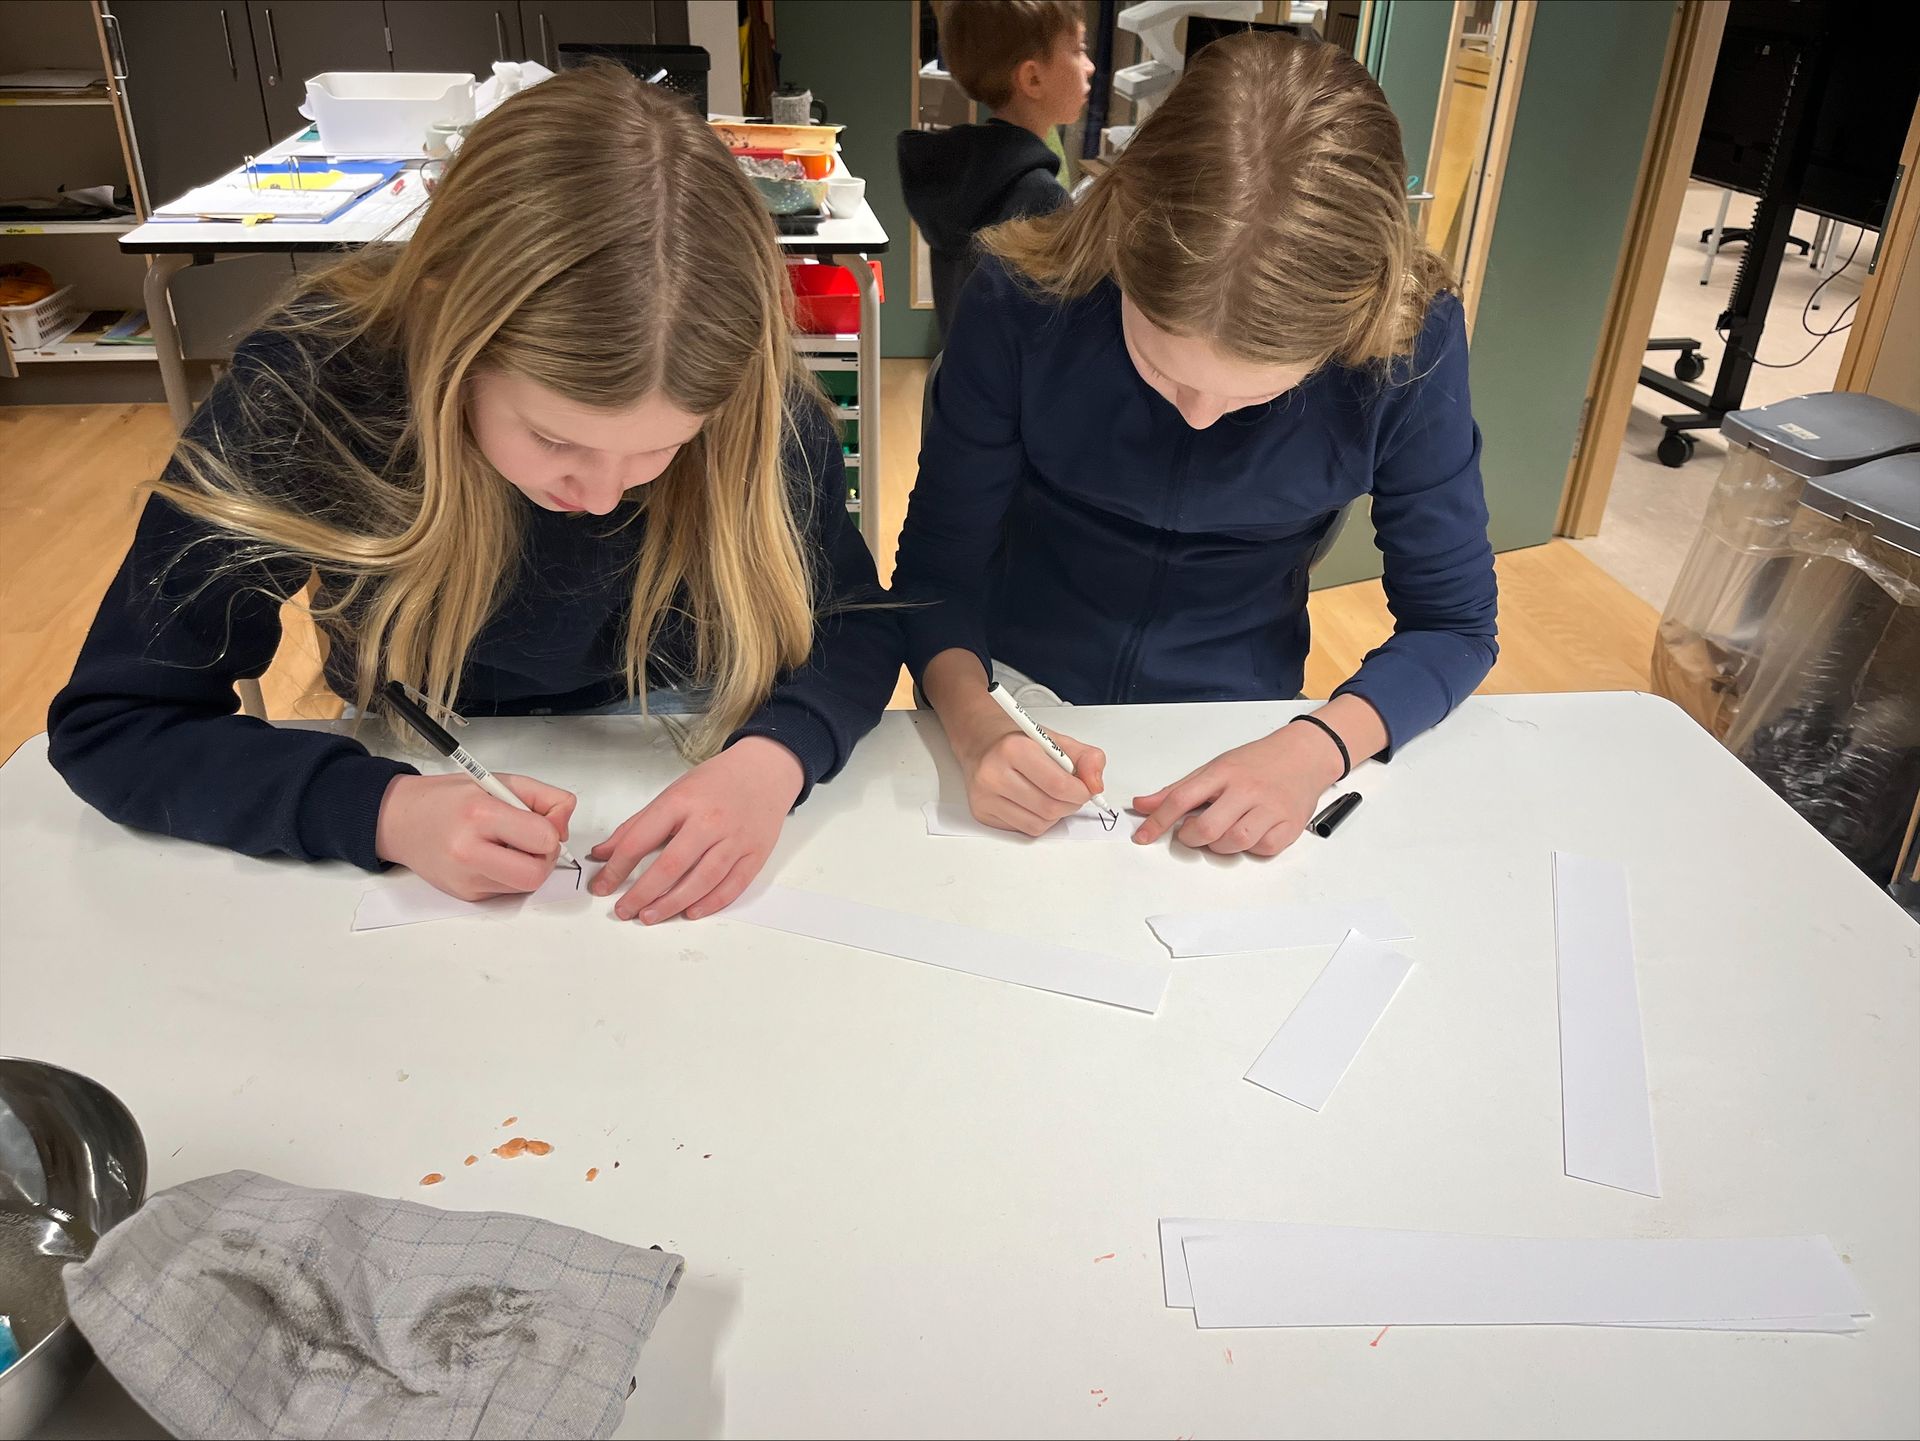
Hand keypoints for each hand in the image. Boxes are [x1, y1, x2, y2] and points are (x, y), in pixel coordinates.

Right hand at [374, 772, 575, 899]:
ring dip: (529, 867)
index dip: (551, 831)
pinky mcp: (466, 895)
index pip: (543, 838)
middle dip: (546, 857)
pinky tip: (492, 857)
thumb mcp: (498, 781)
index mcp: (479, 815)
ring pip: (525, 886)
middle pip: (537, 874)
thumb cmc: (449, 799)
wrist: (401, 821)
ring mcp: (466, 879)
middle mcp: (469, 851)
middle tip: (533, 841)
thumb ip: (543, 797)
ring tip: (509, 846)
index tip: (541, 822)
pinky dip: (510, 875)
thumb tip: (564, 824)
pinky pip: (508, 891)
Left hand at [588, 736, 803, 922]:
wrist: (765, 771)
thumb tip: (603, 854)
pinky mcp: (756, 854)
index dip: (617, 867)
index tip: (601, 886)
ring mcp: (736, 839)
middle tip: (624, 910)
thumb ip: (638, 825)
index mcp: (682, 801)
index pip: (642, 839)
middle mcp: (710, 821)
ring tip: (650, 916)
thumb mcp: (673, 794)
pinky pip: (732, 886)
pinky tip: (690, 912)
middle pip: (672, 865)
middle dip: (642, 892)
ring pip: (702, 880)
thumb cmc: (715, 782)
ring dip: (673, 903)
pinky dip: (710, 903)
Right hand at [951, 704, 1106, 837]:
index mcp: (1014, 748)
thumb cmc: (1019, 740)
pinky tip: (1033, 802)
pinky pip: (1025, 829)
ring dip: (1055, 814)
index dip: (1081, 792)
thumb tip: (1095, 785)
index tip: (1085, 788)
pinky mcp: (982, 813)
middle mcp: (994, 773)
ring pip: (1039, 824)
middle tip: (1071, 792)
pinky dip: (1038, 820)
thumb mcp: (1057, 739)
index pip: (1059, 785)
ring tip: (1050, 795)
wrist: (982, 741)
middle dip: (1070, 804)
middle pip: (1050, 808)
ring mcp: (984, 796)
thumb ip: (1087, 758)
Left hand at [1130, 724, 1342, 856]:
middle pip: (1209, 828)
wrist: (1305, 754)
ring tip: (1223, 833)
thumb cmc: (1256, 762)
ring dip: (1221, 846)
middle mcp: (1247, 789)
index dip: (1158, 821)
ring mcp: (1270, 807)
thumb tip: (1142, 806)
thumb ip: (1178, 790)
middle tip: (1192, 833)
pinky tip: (1251, 834)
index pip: (1181, 798)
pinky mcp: (1290, 824)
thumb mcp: (1214, 768)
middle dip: (1192, 838)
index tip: (1142, 837)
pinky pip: (1263, 848)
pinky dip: (1252, 848)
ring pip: (1236, 842)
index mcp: (1223, 772)